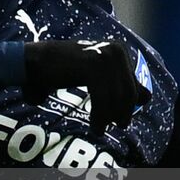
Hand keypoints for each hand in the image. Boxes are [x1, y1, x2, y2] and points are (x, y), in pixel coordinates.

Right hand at [23, 39, 148, 128]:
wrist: (34, 61)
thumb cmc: (62, 70)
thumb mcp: (97, 74)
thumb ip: (119, 82)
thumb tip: (146, 98)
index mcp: (118, 50)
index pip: (136, 86)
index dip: (129, 106)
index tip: (119, 119)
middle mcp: (115, 50)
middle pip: (128, 92)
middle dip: (121, 113)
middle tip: (112, 126)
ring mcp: (104, 56)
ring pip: (116, 97)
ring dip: (108, 117)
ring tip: (99, 129)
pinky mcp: (92, 64)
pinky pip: (103, 97)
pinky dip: (100, 115)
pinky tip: (95, 126)